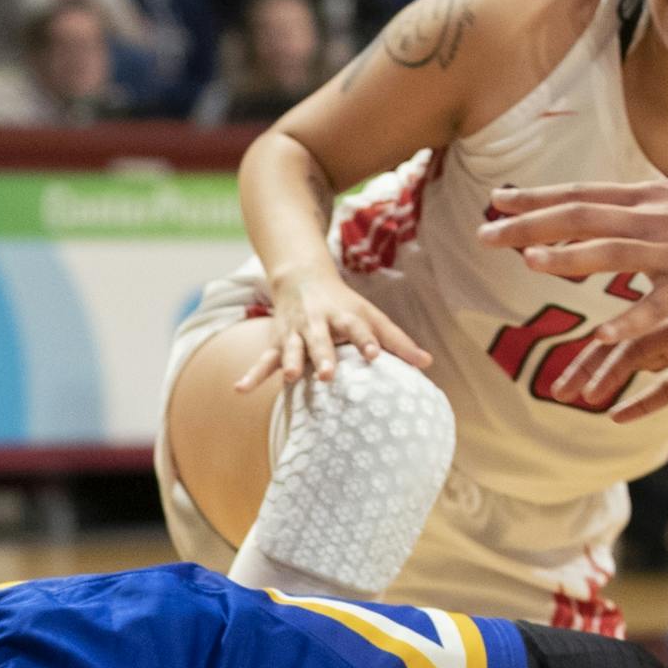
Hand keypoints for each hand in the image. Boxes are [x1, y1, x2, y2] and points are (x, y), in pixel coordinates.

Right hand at [239, 264, 432, 390]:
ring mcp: (294, 333)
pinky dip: (251, 375)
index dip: (366, 340)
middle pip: (321, 340)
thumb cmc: (344, 305)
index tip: (376, 355)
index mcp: (344, 315)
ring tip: (289, 378)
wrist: (301, 277)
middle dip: (323, 356)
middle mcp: (317, 323)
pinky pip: (263, 360)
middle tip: (328, 374)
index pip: (357, 328)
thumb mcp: (371, 316)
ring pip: (291, 348)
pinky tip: (240, 390)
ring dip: (289, 362)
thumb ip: (397, 341)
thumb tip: (427, 364)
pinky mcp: (277, 342)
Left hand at [479, 181, 667, 338]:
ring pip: (614, 252)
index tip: (496, 198)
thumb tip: (609, 204)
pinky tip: (600, 334)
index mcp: (653, 199)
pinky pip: (658, 305)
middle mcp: (658, 218)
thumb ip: (645, 208)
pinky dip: (627, 319)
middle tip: (484, 232)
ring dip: (570, 257)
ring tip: (528, 261)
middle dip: (530, 224)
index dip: (537, 198)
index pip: (583, 194)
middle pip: (584, 217)